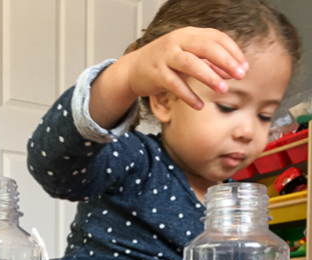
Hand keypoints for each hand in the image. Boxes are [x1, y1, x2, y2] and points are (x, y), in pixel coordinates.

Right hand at [126, 27, 248, 109]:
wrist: (134, 68)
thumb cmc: (165, 62)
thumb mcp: (188, 58)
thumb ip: (208, 63)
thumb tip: (230, 72)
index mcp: (189, 34)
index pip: (216, 37)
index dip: (233, 52)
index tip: (244, 68)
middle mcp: (177, 41)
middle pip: (206, 47)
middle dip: (225, 61)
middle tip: (240, 76)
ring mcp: (166, 56)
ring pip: (190, 63)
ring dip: (209, 76)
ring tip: (222, 89)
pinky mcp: (156, 73)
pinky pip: (175, 84)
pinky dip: (188, 96)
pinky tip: (199, 105)